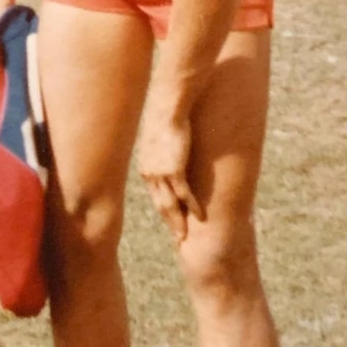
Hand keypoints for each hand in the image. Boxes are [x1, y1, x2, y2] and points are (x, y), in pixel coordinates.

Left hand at [138, 108, 203, 242]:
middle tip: (178, 238)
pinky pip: (184, 194)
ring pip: (170, 204)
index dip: (164, 210)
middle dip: (169, 222)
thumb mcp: (163, 138)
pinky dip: (192, 207)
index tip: (171, 221)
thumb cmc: (167, 118)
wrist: (169, 108)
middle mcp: (150, 174)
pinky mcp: (173, 170)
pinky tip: (199, 217)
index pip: (156, 195)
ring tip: (185, 237)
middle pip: (160, 204)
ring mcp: (160, 173)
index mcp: (147, 167)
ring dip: (178, 222)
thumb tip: (174, 153)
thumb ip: (166, 150)